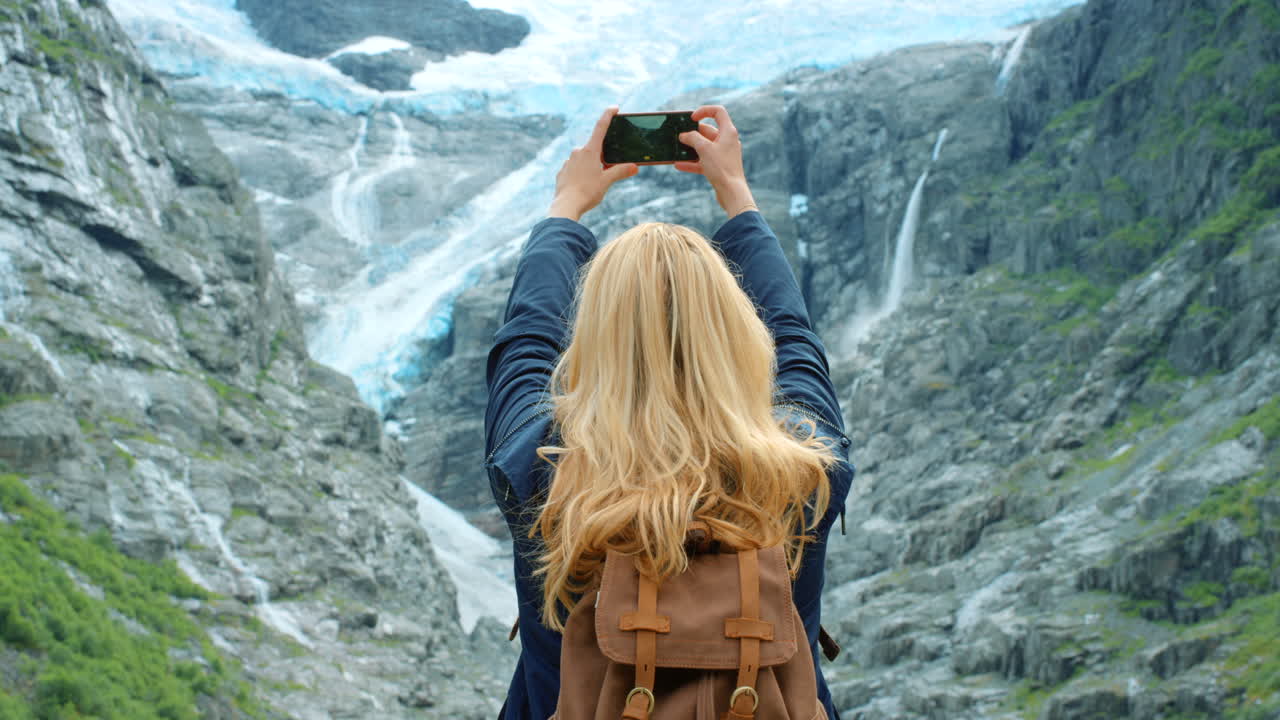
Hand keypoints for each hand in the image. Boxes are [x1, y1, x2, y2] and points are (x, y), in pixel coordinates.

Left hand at [548, 107, 638, 221]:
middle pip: (594, 148)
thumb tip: (634, 166)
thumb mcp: (607, 181)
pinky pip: (575, 168)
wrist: (565, 206)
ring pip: (584, 159)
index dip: (608, 115)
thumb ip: (620, 171)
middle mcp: (577, 152)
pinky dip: (582, 174)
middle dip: (602, 155)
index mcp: (590, 151)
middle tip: (607, 169)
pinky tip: (584, 186)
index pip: (600, 127)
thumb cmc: (587, 192)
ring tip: (595, 183)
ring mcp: (568, 161)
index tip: (614, 108)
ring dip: (592, 166)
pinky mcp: (562, 171)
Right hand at [675, 105, 756, 217]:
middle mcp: (727, 141)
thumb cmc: (722, 168)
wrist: (731, 192)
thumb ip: (692, 138)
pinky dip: (692, 162)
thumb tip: (684, 135)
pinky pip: (703, 160)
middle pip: (707, 131)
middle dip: (692, 134)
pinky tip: (678, 165)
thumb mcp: (704, 149)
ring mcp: (723, 154)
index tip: (691, 118)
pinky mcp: (719, 166)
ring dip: (690, 148)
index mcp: (728, 131)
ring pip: (704, 147)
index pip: (718, 112)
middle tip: (679, 137)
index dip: (704, 111)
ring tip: (676, 150)